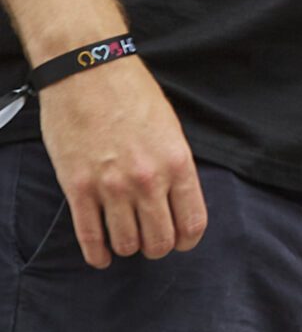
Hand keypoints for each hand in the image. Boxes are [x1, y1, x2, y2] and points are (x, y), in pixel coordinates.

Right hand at [39, 54, 205, 266]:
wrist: (89, 74)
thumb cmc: (133, 96)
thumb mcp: (171, 129)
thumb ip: (175, 167)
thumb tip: (177, 201)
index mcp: (177, 163)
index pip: (192, 222)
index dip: (187, 241)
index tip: (181, 242)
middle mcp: (147, 180)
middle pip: (159, 240)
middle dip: (157, 247)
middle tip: (151, 242)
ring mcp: (111, 187)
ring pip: (125, 243)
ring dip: (128, 247)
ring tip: (127, 242)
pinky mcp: (78, 188)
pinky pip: (89, 236)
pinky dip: (97, 254)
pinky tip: (102, 257)